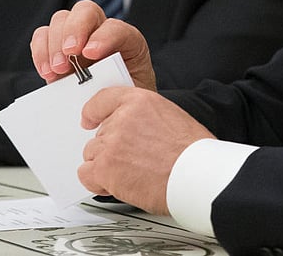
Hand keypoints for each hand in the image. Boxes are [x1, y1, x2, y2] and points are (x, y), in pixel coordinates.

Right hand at [30, 0, 156, 89]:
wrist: (110, 114)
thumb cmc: (122, 101)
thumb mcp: (129, 97)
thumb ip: (119, 88)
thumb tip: (103, 90)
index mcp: (128, 42)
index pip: (117, 28)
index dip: (104, 36)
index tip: (91, 53)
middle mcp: (101, 33)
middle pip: (86, 11)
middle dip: (75, 29)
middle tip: (70, 53)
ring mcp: (77, 39)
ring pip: (61, 19)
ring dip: (55, 43)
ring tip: (57, 70)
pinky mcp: (55, 49)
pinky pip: (42, 36)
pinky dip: (40, 51)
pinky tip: (47, 72)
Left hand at [78, 86, 214, 214]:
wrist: (195, 174)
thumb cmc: (192, 152)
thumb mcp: (171, 118)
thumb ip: (145, 119)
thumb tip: (134, 131)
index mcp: (140, 102)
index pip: (104, 99)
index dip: (94, 111)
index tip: (89, 119)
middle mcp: (123, 118)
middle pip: (100, 133)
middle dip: (112, 148)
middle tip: (134, 160)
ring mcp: (112, 143)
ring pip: (92, 154)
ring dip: (106, 165)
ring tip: (130, 173)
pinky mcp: (105, 167)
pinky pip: (86, 174)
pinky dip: (98, 181)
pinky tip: (117, 184)